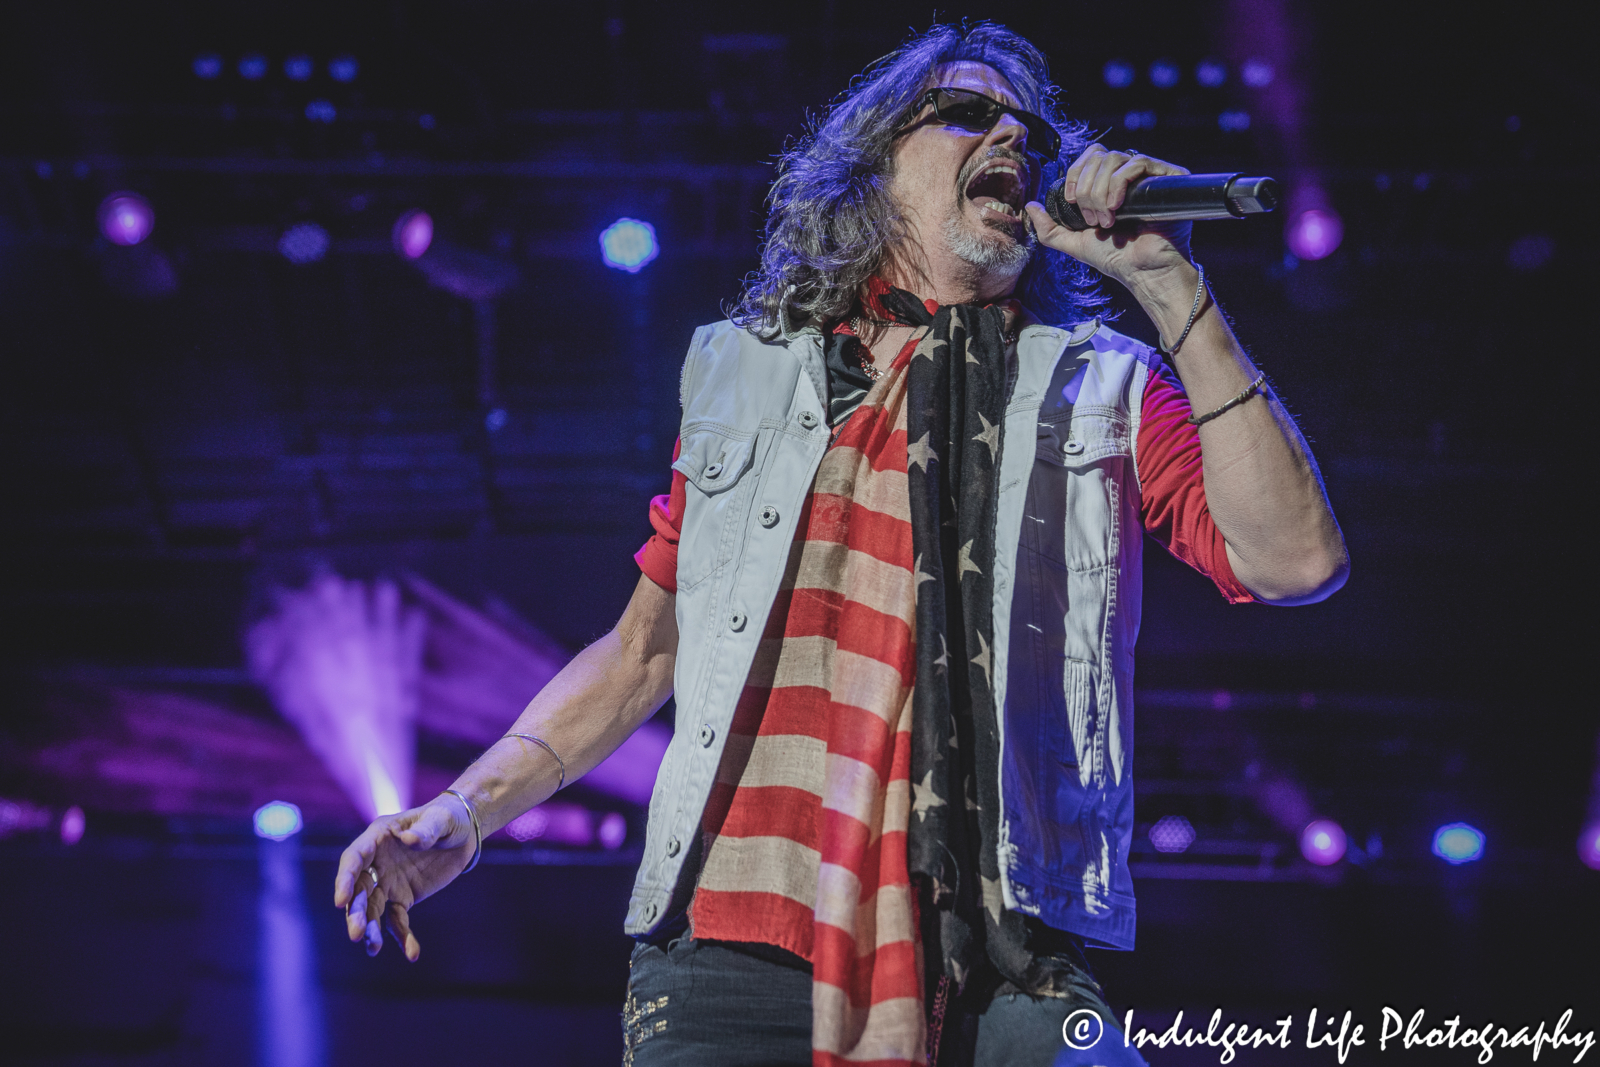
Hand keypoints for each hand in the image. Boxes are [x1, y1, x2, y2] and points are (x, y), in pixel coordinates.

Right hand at [333, 796, 475, 960]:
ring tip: (372, 949)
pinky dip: (403, 937)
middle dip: (356, 913)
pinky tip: (412, 953)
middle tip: (356, 934)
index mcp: (377, 837)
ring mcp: (388, 883)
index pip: (354, 859)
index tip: (341, 902)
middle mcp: (376, 863)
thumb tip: (410, 840)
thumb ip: (425, 830)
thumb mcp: (440, 819)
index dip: (344, 880)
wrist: (463, 832)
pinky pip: (398, 921)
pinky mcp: (403, 898)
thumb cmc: (446, 817)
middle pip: (359, 890)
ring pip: (373, 910)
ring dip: (371, 929)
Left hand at [1025, 144, 1194, 294]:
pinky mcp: (1166, 177)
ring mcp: (1148, 176)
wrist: (1143, 271)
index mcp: (1110, 185)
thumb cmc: (1116, 259)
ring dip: (1100, 191)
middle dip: (1086, 188)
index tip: (1072, 202)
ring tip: (1106, 219)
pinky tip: (1117, 208)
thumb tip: (1030, 206)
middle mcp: (1129, 176)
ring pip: (1114, 158)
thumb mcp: (1075, 243)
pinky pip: (1137, 162)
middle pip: (1098, 155)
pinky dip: (1118, 184)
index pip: (1089, 157)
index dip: (1075, 174)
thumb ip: (1050, 229)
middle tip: (1092, 218)